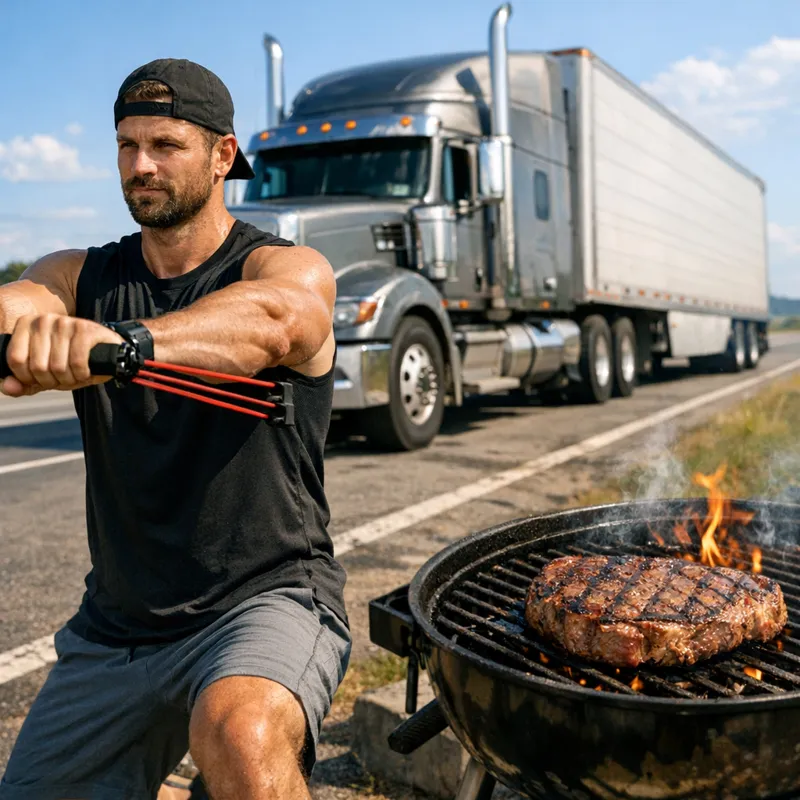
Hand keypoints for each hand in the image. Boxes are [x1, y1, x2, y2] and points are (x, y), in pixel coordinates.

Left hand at [1, 314, 124, 396]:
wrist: (107, 352)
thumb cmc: (70, 362)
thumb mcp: (44, 375)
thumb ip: (23, 383)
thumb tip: (8, 387)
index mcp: (26, 325)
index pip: (15, 360)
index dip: (29, 378)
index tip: (42, 378)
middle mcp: (43, 320)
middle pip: (37, 366)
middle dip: (52, 381)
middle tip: (63, 378)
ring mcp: (65, 322)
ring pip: (58, 366)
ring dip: (69, 380)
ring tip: (75, 375)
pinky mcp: (85, 329)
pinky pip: (77, 362)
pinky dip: (82, 374)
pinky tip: (86, 372)